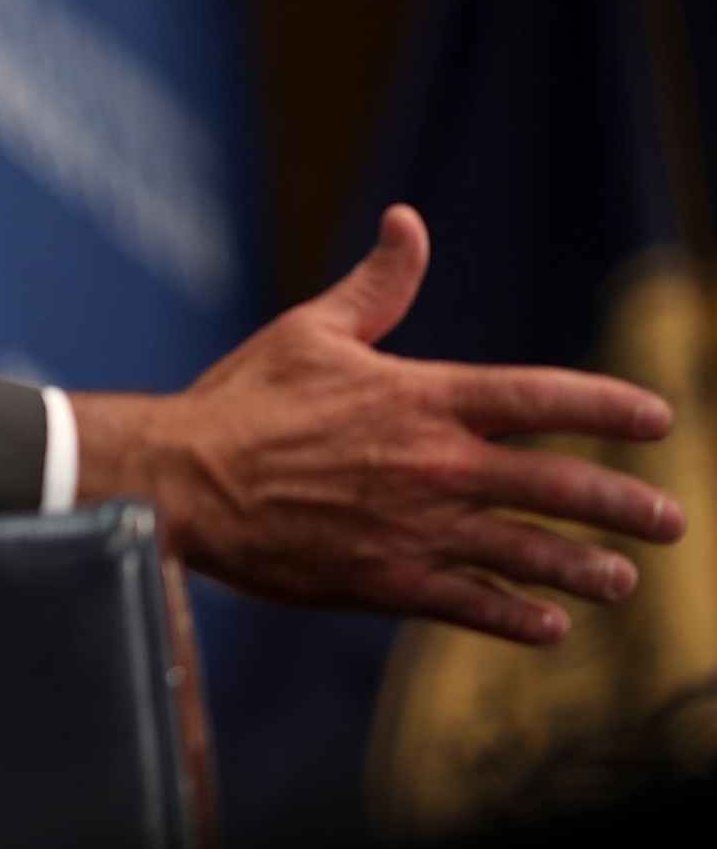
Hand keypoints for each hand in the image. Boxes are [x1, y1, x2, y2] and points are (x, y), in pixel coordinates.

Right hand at [73, 204, 683, 644]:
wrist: (181, 481)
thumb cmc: (240, 401)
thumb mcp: (310, 330)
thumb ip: (377, 285)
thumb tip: (409, 223)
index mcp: (422, 397)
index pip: (542, 399)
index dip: (610, 407)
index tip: (660, 420)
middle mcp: (434, 465)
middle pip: (559, 487)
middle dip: (626, 506)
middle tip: (671, 522)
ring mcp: (413, 529)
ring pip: (528, 554)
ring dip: (586, 569)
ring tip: (623, 580)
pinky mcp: (383, 582)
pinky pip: (471, 605)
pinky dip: (518, 617)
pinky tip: (550, 625)